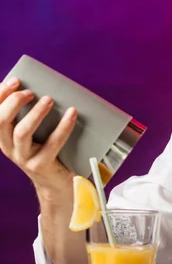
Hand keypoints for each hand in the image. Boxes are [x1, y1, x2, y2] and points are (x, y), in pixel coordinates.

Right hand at [0, 77, 77, 197]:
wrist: (55, 183)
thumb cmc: (46, 151)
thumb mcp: (34, 133)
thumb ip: (31, 115)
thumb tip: (42, 88)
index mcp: (3, 136)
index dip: (0, 94)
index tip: (15, 80)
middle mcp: (8, 147)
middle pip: (0, 121)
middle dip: (13, 102)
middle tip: (30, 91)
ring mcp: (23, 158)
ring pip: (22, 132)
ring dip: (35, 113)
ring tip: (49, 100)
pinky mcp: (41, 165)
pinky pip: (52, 144)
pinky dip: (63, 127)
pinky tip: (72, 114)